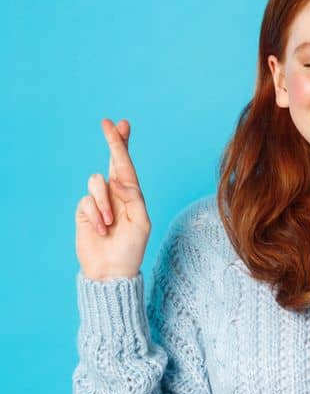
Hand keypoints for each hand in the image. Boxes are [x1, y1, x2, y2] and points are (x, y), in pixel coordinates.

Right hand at [75, 118, 152, 280]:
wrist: (111, 270)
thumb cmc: (131, 248)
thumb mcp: (141, 222)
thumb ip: (133, 198)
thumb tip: (117, 179)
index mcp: (132, 195)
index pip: (127, 166)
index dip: (124, 145)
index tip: (122, 123)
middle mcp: (115, 194)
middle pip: (112, 162)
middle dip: (113, 142)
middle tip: (109, 122)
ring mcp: (98, 201)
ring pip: (97, 182)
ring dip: (105, 204)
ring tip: (110, 224)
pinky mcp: (84, 211)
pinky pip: (86, 201)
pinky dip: (95, 215)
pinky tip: (101, 230)